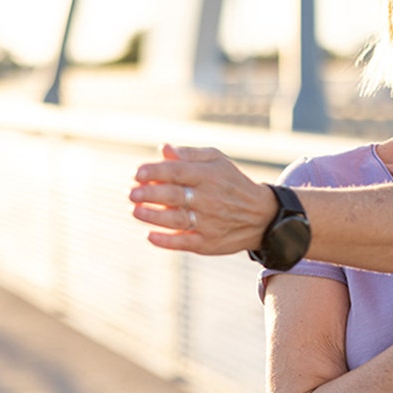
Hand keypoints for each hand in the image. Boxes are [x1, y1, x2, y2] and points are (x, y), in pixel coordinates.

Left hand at [129, 144, 275, 254]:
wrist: (261, 216)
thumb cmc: (231, 182)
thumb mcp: (216, 161)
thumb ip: (189, 155)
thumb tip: (163, 149)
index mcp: (208, 176)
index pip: (177, 172)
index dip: (155, 172)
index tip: (137, 173)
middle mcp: (209, 199)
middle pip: (174, 196)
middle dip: (150, 194)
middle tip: (131, 193)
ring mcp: (208, 223)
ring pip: (177, 220)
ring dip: (153, 216)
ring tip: (135, 211)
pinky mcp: (208, 243)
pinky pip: (185, 243)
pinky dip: (167, 241)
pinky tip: (150, 236)